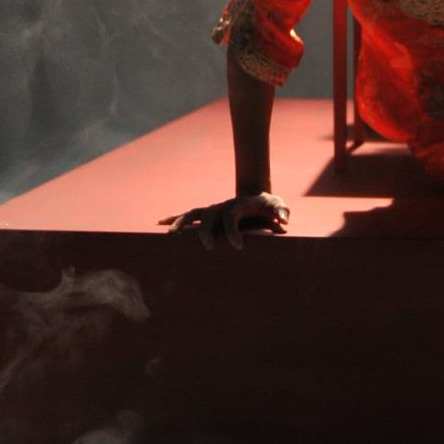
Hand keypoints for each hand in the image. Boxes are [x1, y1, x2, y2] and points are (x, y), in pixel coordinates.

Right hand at [159, 192, 289, 247]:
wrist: (256, 196)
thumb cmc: (268, 206)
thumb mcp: (277, 206)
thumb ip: (281, 211)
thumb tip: (283, 220)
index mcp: (237, 205)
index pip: (231, 217)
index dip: (233, 231)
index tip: (238, 246)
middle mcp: (221, 206)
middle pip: (208, 215)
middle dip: (205, 231)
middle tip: (207, 247)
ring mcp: (212, 209)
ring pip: (193, 214)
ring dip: (181, 222)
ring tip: (169, 234)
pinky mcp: (207, 213)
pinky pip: (188, 215)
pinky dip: (174, 218)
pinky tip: (159, 224)